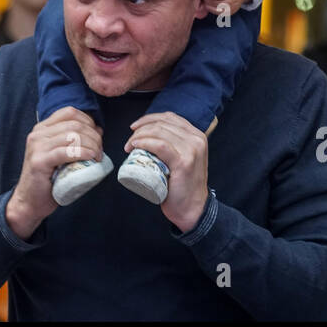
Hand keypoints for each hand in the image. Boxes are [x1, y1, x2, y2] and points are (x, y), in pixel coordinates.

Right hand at [5, 107, 102, 240]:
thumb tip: (98, 129)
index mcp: (42, 128)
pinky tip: (91, 158)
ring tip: (97, 157)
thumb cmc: (48, 179)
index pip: (70, 112)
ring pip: (72, 136)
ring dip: (91, 145)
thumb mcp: (61, 154)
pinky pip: (67, 151)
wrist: (29, 202)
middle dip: (94, 136)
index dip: (88, 121)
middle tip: (100, 151)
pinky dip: (83, 153)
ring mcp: (37, 147)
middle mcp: (37, 134)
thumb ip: (74, 140)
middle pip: (74, 124)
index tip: (97, 136)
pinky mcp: (39, 161)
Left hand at [125, 111, 208, 232]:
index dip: (149, 118)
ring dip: (139, 135)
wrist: (193, 209)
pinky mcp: (184, 162)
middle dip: (141, 128)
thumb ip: (176, 146)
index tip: (135, 127)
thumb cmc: (183, 186)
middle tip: (129, 141)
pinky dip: (144, 142)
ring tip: (129, 145)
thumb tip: (151, 135)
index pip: (170, 117)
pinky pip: (160, 145)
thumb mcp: (184, 158)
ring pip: (160, 132)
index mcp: (197, 135)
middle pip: (163, 123)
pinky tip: (135, 145)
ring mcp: (191, 150)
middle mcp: (196, 139)